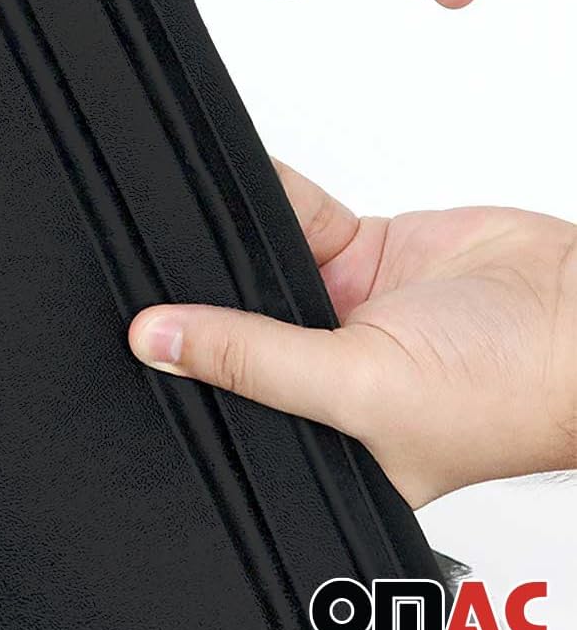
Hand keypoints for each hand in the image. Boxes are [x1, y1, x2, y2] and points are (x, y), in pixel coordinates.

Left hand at [127, 161, 576, 508]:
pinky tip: (221, 185)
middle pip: (229, 330)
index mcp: (324, 444)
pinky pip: (293, 218)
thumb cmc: (510, 390)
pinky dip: (265, 198)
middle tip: (127, 274)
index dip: (178, 378)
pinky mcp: (361, 254)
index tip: (120, 344)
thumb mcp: (360, 389)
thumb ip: (252, 358)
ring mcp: (342, 311)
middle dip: (191, 301)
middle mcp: (326, 379)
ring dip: (223, 244)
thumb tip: (157, 340)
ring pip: (253, 267)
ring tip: (164, 223)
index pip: (226, 409)